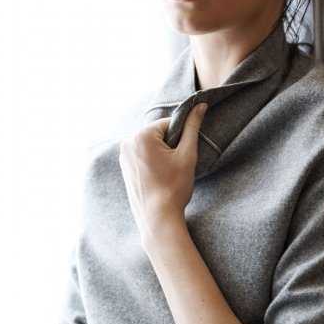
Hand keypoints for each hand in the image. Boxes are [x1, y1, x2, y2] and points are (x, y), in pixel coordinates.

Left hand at [118, 101, 207, 239]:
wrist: (157, 218)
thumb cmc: (174, 187)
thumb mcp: (187, 154)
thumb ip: (192, 127)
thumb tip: (200, 104)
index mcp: (141, 135)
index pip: (169, 124)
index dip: (181, 138)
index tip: (182, 156)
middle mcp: (127, 142)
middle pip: (158, 134)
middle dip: (170, 146)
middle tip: (175, 167)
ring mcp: (123, 155)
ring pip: (151, 145)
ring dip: (162, 154)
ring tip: (167, 174)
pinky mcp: (124, 167)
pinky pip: (143, 155)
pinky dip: (153, 162)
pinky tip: (159, 178)